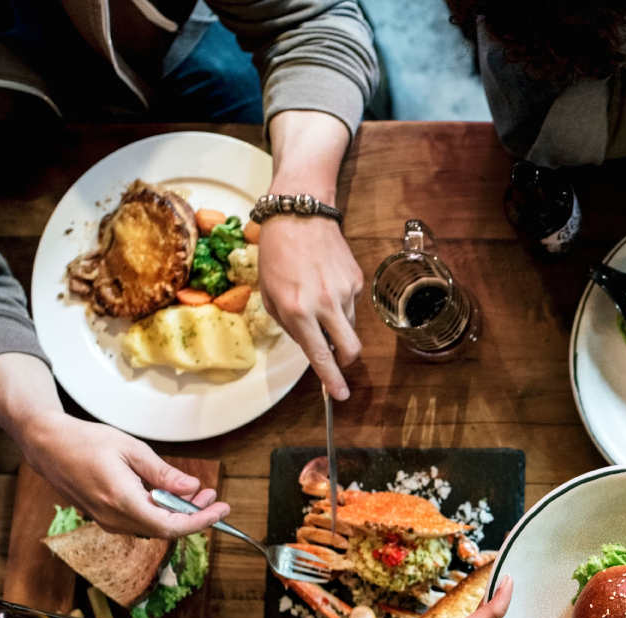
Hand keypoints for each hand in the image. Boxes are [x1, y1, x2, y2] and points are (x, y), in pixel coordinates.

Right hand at [19, 412, 225, 538]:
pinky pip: (140, 521)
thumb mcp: (132, 450)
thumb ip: (163, 473)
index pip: (170, 525)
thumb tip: (191, 488)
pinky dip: (160, 512)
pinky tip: (170, 495)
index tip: (220, 509)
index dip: (200, 521)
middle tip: (211, 496)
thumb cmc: (85, 442)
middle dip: (193, 515)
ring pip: (153, 527)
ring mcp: (107, 521)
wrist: (48, 446)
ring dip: (178, 513)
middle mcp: (113, 518)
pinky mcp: (104, 517)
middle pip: (165, 529)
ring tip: (196, 493)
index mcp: (122, 501)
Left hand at [258, 214, 362, 401]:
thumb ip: (290, 325)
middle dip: (345, 361)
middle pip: (350, 349)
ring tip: (320, 302)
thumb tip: (311, 345)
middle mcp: (324, 303)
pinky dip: (341, 303)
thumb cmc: (277, 253)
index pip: (320, 355)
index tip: (339, 395)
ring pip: (350, 326)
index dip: (331, 380)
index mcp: (297, 310)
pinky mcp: (356, 280)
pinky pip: (353, 304)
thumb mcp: (269, 294)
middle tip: (336, 357)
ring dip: (338, 326)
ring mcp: (344, 291)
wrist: (299, 214)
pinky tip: (326, 283)